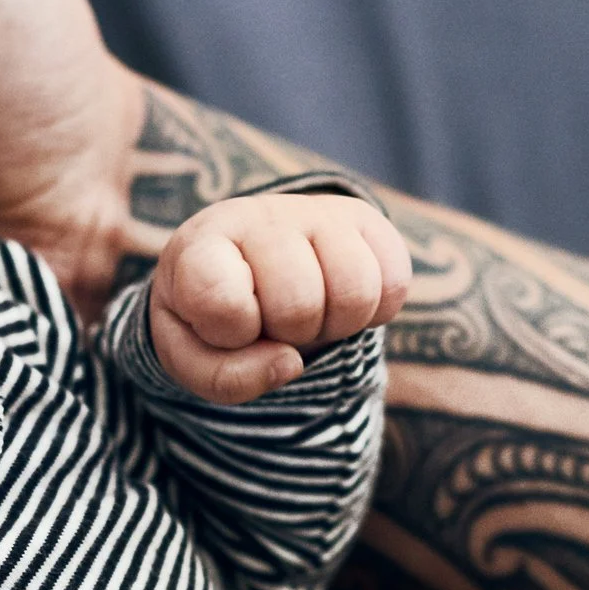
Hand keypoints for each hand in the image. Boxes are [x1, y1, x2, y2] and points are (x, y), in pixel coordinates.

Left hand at [149, 193, 411, 403]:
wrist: (246, 271)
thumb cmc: (212, 320)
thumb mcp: (194, 358)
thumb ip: (224, 377)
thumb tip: (291, 362)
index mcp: (201, 246)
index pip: (222, 299)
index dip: (233, 331)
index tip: (227, 325)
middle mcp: (259, 216)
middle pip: (299, 304)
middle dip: (290, 334)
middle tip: (275, 324)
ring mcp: (315, 212)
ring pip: (355, 291)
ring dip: (336, 326)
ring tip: (309, 315)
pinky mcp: (364, 219)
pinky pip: (394, 281)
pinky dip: (375, 312)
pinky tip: (340, 301)